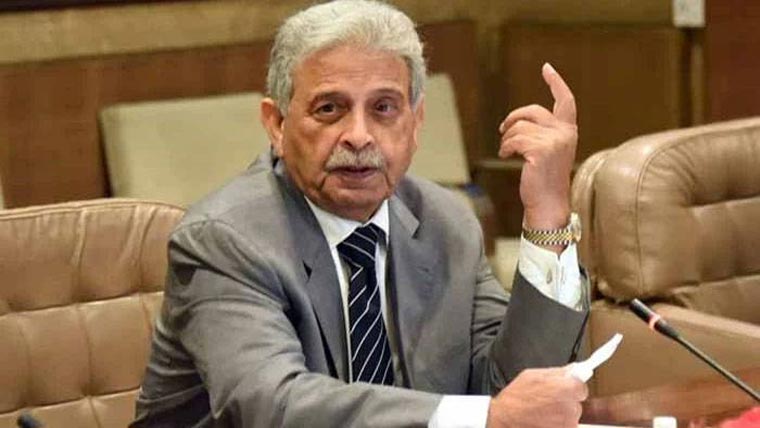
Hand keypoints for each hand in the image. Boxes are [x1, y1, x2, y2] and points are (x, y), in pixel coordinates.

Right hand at [486, 365, 587, 427]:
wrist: (504, 420)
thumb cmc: (515, 398)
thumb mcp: (532, 375)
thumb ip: (556, 372)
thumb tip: (573, 369)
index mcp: (566, 388)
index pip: (581, 387)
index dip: (570, 388)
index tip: (563, 389)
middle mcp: (571, 408)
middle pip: (577, 404)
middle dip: (565, 402)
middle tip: (548, 401)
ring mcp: (568, 424)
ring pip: (570, 418)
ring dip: (561, 416)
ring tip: (542, 412)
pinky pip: (564, 427)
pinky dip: (556, 425)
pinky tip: (543, 421)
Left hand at [498, 63, 577, 231]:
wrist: (548, 204)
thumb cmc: (544, 180)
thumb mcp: (549, 151)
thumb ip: (543, 133)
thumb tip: (518, 122)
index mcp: (569, 131)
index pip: (565, 101)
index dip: (556, 82)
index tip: (546, 68)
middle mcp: (564, 133)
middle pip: (532, 111)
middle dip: (513, 118)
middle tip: (502, 129)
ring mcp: (553, 141)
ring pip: (519, 127)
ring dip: (507, 138)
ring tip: (507, 151)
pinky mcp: (540, 150)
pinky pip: (514, 140)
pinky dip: (505, 147)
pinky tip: (506, 156)